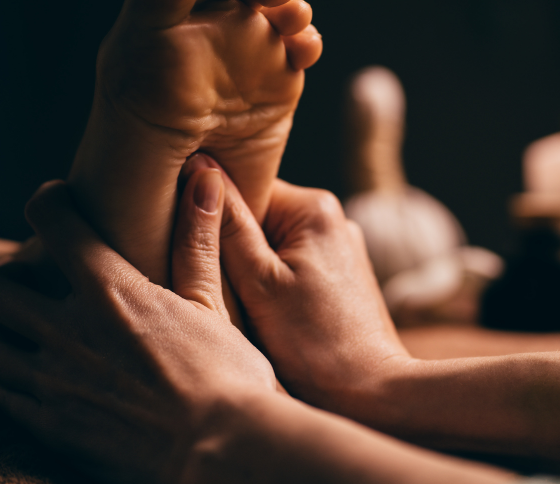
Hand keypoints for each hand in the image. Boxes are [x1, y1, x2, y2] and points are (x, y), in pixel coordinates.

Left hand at [0, 169, 275, 483]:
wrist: (219, 453)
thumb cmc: (226, 376)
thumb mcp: (212, 302)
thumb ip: (196, 237)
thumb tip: (204, 174)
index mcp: (110, 291)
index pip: (53, 221)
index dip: (49, 202)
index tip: (58, 203)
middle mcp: (68, 331)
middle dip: (7, 275)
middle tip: (31, 277)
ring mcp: (54, 382)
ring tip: (23, 324)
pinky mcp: (51, 423)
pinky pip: (1, 391)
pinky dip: (5, 373)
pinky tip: (30, 370)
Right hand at [184, 155, 412, 416]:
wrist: (371, 391)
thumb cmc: (313, 343)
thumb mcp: (258, 282)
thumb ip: (227, 224)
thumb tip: (200, 167)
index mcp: (314, 208)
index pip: (245, 185)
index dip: (212, 210)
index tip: (188, 238)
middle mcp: (333, 218)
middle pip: (260, 214)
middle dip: (232, 241)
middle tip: (214, 279)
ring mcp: (341, 246)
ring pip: (274, 241)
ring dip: (251, 264)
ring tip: (242, 300)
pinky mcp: (341, 274)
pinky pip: (293, 262)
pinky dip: (273, 279)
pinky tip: (266, 309)